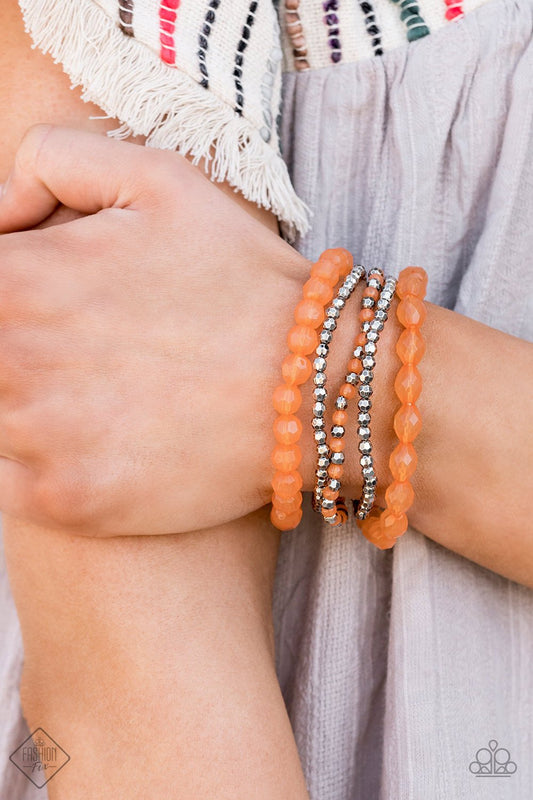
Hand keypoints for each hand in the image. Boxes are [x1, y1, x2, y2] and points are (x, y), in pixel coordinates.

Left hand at [0, 125, 308, 534]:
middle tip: (89, 351)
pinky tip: (100, 440)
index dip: (14, 289)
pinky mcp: (66, 502)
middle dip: (22, 351)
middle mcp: (8, 363)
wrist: (313, 385)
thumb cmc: (239, 280)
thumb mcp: (158, 178)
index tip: (52, 301)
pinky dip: (42, 462)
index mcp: (14, 280)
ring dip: (27, 406)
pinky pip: (12, 482)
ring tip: (98, 393)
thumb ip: (52, 162)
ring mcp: (34, 441)